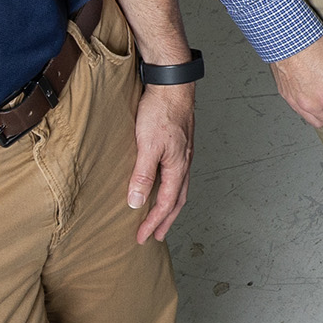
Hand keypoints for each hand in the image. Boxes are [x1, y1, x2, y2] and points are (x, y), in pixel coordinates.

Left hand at [126, 79, 195, 242]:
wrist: (172, 85)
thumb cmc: (161, 111)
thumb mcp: (147, 146)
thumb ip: (143, 175)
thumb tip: (137, 202)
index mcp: (178, 168)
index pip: (166, 204)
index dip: (153, 222)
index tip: (142, 238)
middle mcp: (184, 164)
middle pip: (178, 200)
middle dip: (166, 220)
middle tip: (156, 235)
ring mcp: (183, 154)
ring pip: (179, 188)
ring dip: (171, 206)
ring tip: (162, 215)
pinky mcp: (179, 145)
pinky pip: (177, 175)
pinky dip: (171, 188)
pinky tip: (164, 183)